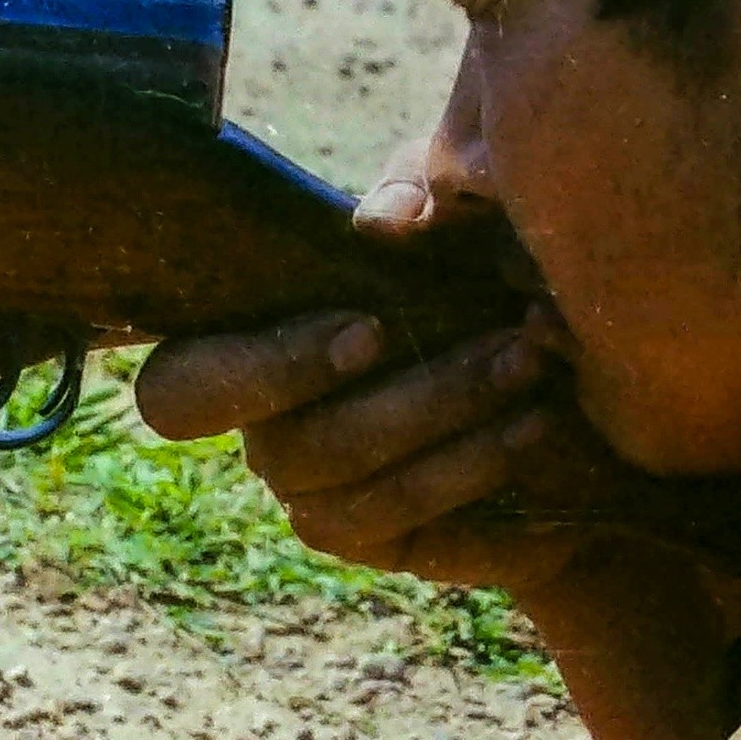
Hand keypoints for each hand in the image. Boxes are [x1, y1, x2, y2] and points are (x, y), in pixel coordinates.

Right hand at [112, 131, 654, 599]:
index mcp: (245, 355)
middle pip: (294, 448)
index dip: (261, 371)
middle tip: (508, 345)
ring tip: (536, 381)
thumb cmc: (474, 274)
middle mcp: (267, 439)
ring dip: (456, 438)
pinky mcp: (385, 548)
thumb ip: (412, 191)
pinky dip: (479, 482)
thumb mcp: (447, 213)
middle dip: (411, 397)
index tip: (368, 331)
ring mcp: (320, 504)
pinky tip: (538, 428)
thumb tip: (382, 222)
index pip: (181, 393)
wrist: (559, 384)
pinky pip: (414, 536)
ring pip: (356, 496)